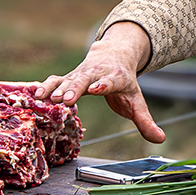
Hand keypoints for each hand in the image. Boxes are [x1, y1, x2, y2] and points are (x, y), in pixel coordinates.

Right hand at [39, 22, 164, 143]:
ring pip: (66, 79)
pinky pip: (54, 80)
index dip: (104, 85)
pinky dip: (45, 87)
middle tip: (66, 100)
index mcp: (115, 78)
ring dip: (56, 88)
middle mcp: (96, 73)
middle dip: (75, 88)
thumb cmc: (124, 83)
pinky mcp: (67, 77)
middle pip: (84, 79)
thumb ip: (145, 121)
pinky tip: (35, 96)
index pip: (110, 81)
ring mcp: (80, 74)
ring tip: (47, 99)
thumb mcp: (137, 101)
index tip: (97, 89)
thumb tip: (160, 139)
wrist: (112, 55)